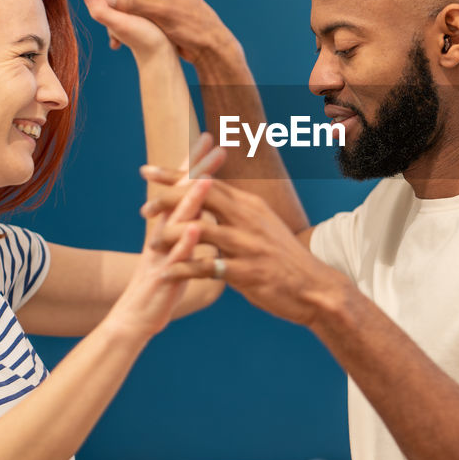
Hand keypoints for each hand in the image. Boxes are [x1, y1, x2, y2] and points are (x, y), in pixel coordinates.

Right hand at [105, 145, 214, 339]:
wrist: (138, 317)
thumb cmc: (164, 284)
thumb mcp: (180, 252)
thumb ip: (190, 231)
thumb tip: (205, 210)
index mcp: (174, 227)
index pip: (187, 189)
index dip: (199, 164)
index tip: (212, 140)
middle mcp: (166, 232)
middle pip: (182, 195)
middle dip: (197, 169)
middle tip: (213, 145)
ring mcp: (164, 252)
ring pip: (179, 222)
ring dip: (192, 199)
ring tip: (206, 178)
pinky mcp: (165, 274)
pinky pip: (177, 256)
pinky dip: (186, 241)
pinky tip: (197, 228)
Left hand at [141, 163, 348, 327]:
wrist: (315, 288)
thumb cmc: (284, 259)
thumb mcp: (262, 226)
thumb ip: (236, 211)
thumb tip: (212, 196)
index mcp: (248, 205)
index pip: (207, 182)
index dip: (176, 176)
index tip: (148, 170)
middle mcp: (247, 219)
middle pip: (201, 198)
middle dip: (168, 200)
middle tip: (143, 209)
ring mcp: (247, 245)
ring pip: (199, 231)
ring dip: (169, 238)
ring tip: (149, 246)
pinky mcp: (247, 272)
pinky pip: (207, 267)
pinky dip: (183, 270)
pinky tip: (164, 274)